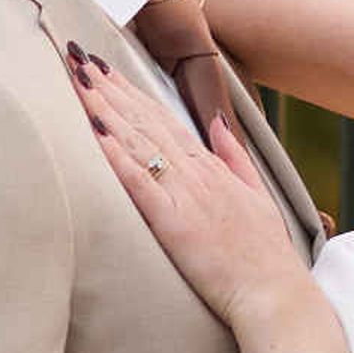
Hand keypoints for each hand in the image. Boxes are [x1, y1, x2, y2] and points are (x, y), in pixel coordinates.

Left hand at [67, 42, 313, 331]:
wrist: (274, 293)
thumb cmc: (264, 255)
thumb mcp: (257, 195)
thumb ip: (235, 156)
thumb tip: (216, 123)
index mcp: (212, 168)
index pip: (165, 120)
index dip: (133, 93)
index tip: (108, 70)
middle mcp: (197, 174)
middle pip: (146, 122)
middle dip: (111, 89)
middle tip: (80, 60)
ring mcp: (186, 196)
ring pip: (139, 143)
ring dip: (106, 111)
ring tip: (79, 82)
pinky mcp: (175, 223)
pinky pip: (141, 184)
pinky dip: (117, 157)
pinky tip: (96, 134)